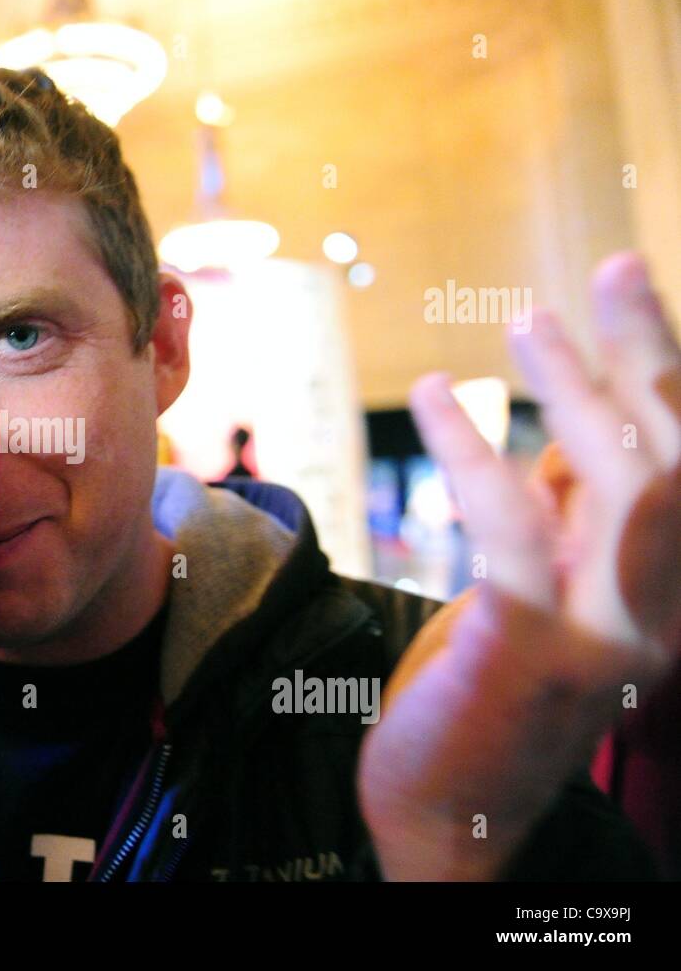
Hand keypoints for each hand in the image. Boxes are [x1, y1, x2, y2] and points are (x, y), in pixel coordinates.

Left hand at [358, 251, 680, 879]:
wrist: (449, 813)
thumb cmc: (486, 692)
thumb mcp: (542, 593)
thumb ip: (567, 522)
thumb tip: (568, 431)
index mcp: (663, 593)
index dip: (663, 366)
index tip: (630, 279)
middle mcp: (660, 613)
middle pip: (678, 461)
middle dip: (642, 357)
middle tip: (598, 276)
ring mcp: (605, 635)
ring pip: (628, 487)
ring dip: (578, 394)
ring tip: (525, 324)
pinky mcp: (527, 651)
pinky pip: (512, 529)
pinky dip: (475, 452)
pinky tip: (432, 397)